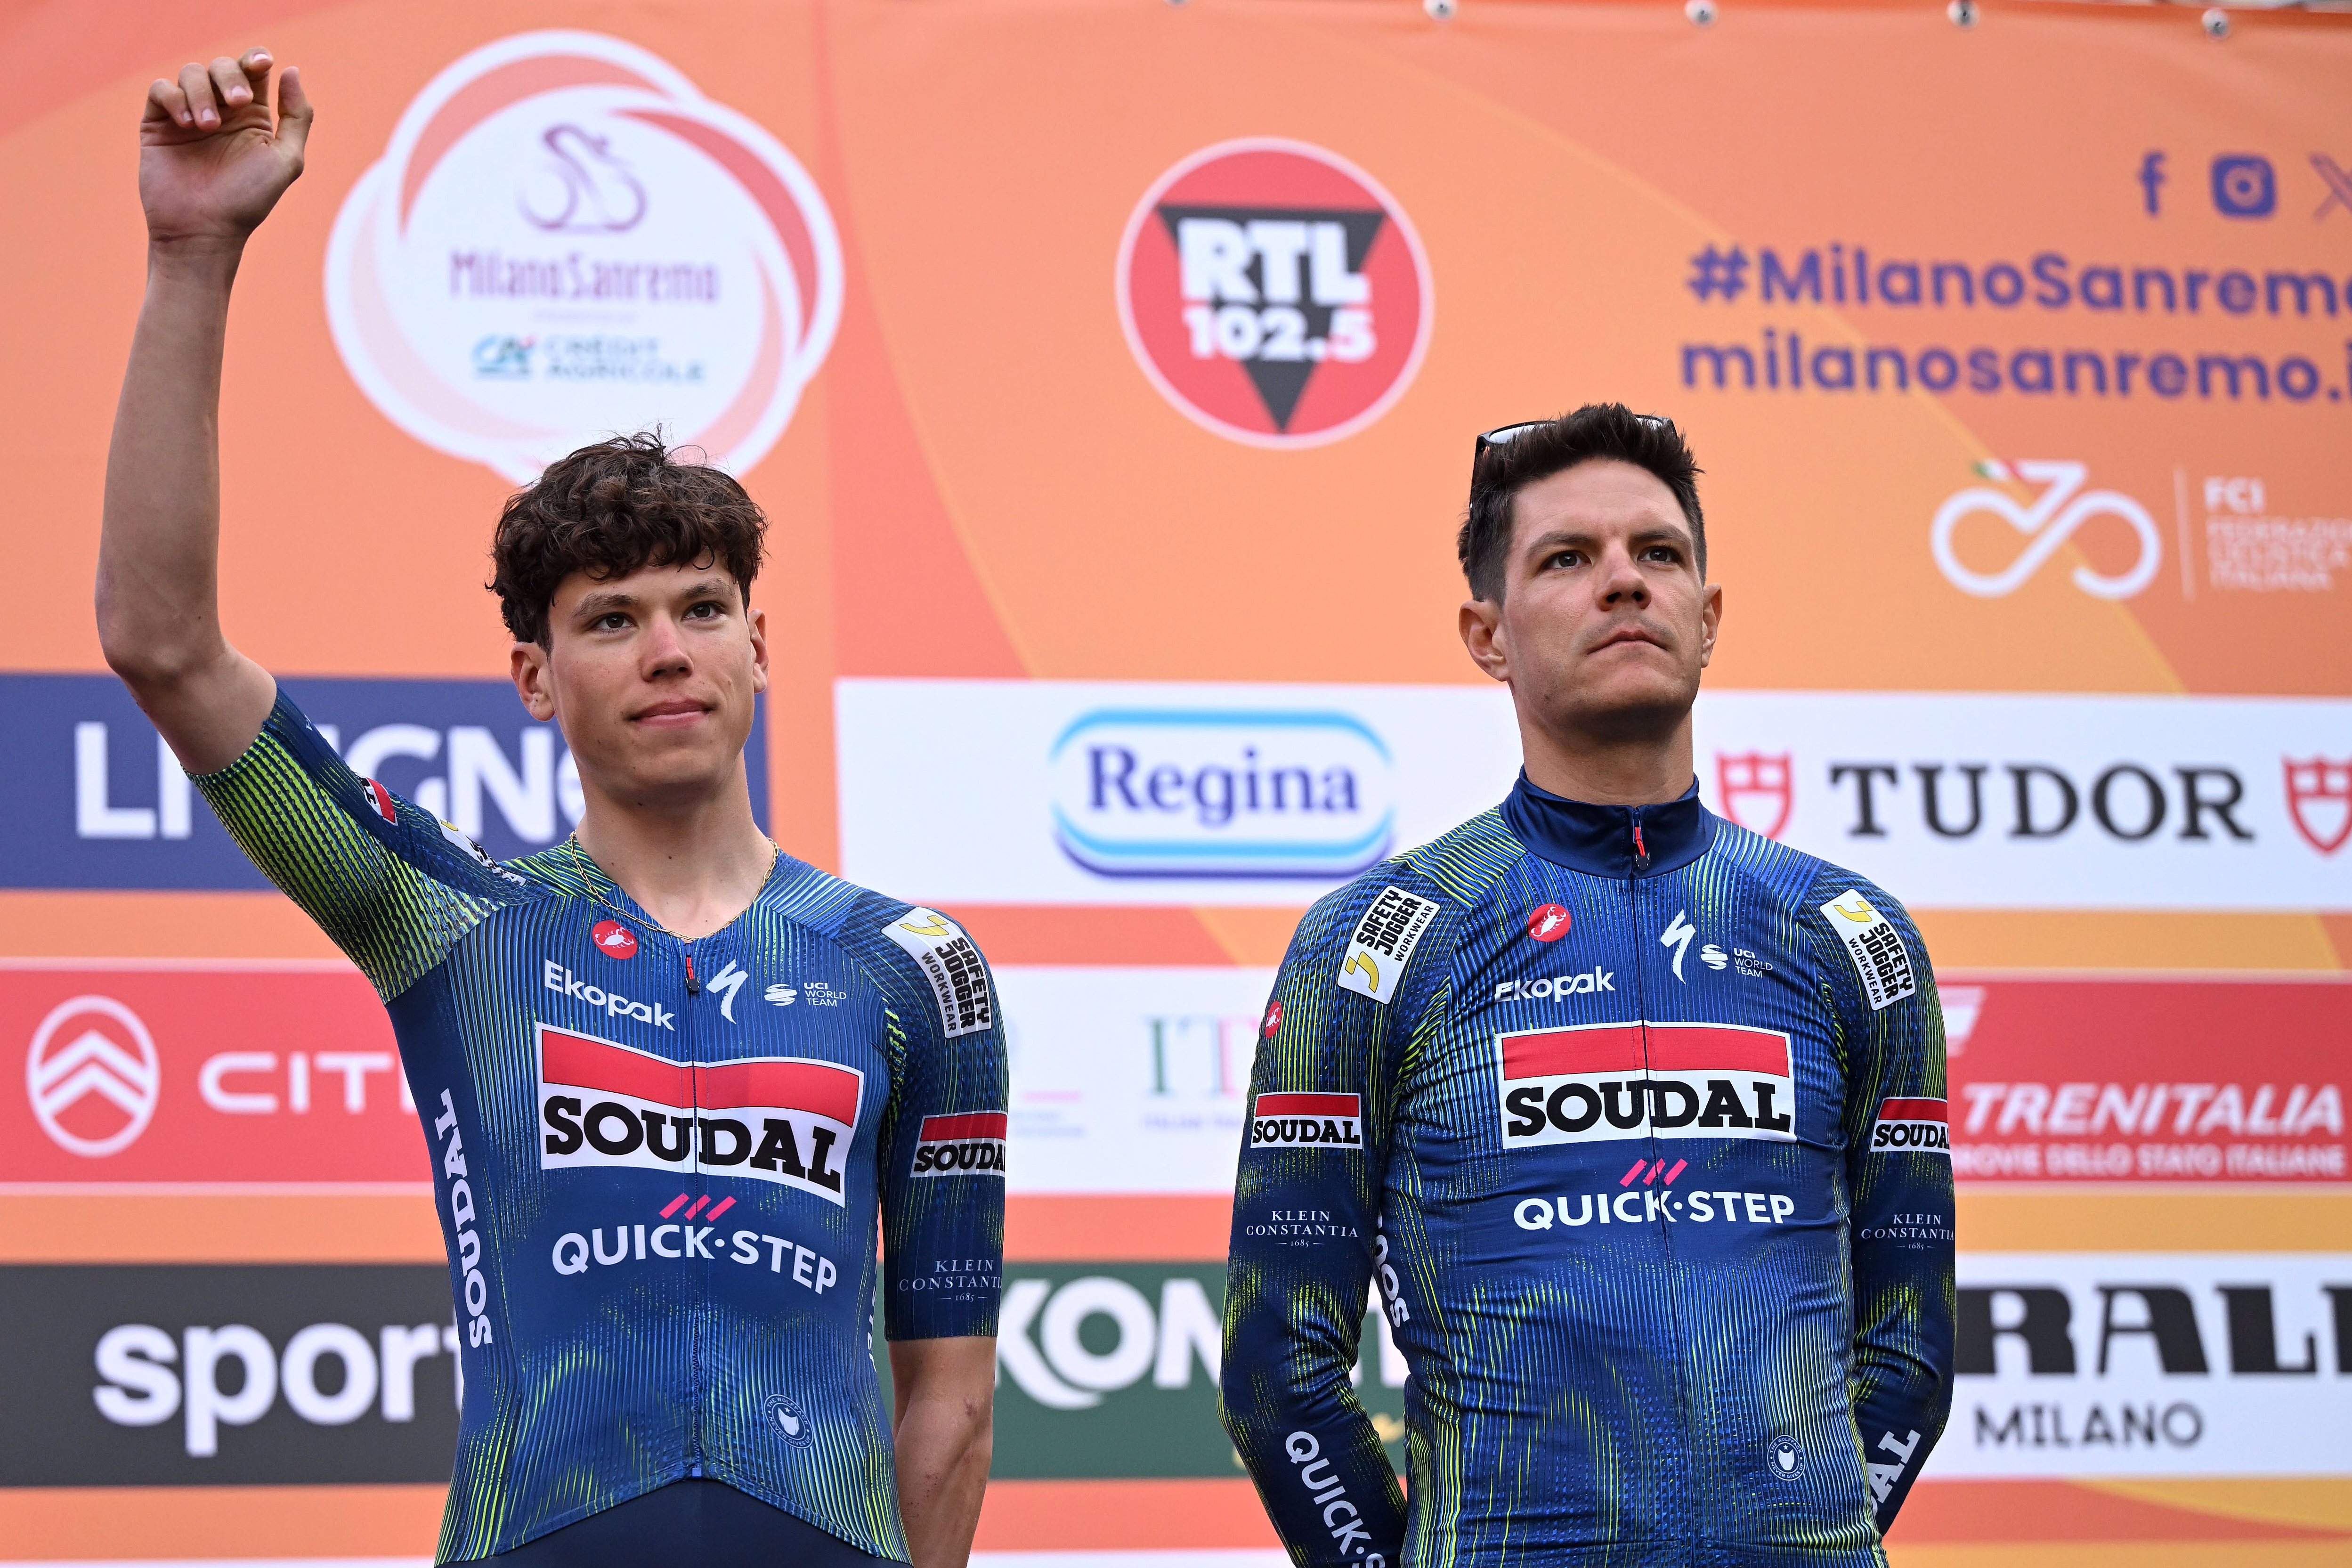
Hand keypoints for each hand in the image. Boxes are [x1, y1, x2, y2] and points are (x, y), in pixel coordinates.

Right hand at [139, 50, 311, 248]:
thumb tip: (291, 71)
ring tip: (208, 127)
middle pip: (223, 65)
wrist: (204, 228)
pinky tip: (186, 124)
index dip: (256, 59)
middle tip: (237, 103)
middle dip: (230, 76)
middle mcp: (221, 110)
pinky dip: (174, 97)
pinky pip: (161, 89)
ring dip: (202, 93)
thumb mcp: (286, 159)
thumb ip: (296, 115)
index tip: (262, 64)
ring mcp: (188, 114)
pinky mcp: (159, 122)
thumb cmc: (248, 199)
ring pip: (191, 72)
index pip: (253, 70)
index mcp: (253, 115)